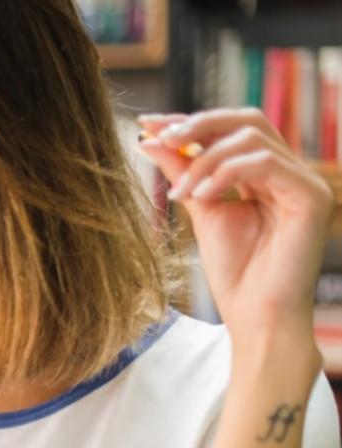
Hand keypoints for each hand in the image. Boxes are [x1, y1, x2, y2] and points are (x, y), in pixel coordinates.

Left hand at [136, 108, 332, 354]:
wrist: (257, 316)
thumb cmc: (235, 274)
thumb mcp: (202, 212)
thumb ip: (183, 173)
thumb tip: (151, 139)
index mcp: (266, 174)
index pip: (231, 130)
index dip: (190, 122)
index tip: (148, 124)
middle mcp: (289, 172)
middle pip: (247, 120)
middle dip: (197, 125)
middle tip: (160, 138)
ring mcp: (303, 181)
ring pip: (252, 136)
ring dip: (205, 159)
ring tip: (180, 193)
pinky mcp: (311, 196)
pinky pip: (265, 162)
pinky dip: (225, 173)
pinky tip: (201, 197)